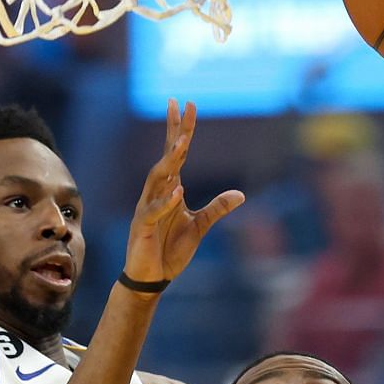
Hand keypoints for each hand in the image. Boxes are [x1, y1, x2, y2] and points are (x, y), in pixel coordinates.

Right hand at [123, 101, 243, 286]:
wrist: (151, 278)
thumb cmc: (169, 250)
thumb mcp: (200, 226)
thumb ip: (217, 208)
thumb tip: (241, 194)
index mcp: (169, 190)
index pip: (176, 154)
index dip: (182, 130)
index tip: (188, 105)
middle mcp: (156, 193)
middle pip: (166, 157)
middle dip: (173, 132)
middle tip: (178, 105)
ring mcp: (147, 208)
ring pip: (158, 178)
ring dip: (171, 161)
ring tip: (183, 143)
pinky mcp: (142, 227)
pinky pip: (153, 211)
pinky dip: (166, 202)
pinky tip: (178, 191)